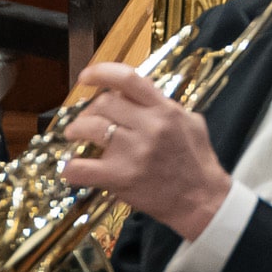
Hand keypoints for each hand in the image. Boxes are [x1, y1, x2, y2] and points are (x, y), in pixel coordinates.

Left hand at [54, 63, 235, 240]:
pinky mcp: (121, 177)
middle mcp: (149, 126)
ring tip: (74, 136)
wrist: (200, 198)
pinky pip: (82, 168)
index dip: (102, 73)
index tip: (86, 77)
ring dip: (75, 130)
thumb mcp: (191, 122)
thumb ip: (166, 106)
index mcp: (165, 110)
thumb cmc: (196, 159)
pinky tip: (71, 168)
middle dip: (88, 110)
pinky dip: (71, 167)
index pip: (129, 79)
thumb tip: (141, 94)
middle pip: (104, 103)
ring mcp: (133, 152)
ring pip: (89, 128)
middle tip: (85, 120)